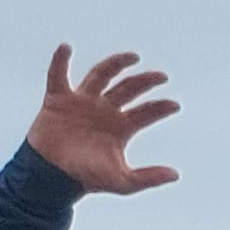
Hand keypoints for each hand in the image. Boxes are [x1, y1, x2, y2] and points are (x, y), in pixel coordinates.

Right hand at [25, 46, 180, 194]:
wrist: (52, 176)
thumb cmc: (86, 179)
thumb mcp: (122, 182)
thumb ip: (148, 178)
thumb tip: (176, 175)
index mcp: (120, 127)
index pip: (145, 112)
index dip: (160, 107)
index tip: (175, 106)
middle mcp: (104, 110)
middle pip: (128, 88)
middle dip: (145, 82)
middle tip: (163, 77)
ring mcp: (82, 102)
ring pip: (101, 75)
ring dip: (116, 64)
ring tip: (134, 57)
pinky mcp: (58, 99)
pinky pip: (57, 75)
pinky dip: (59, 61)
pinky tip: (66, 47)